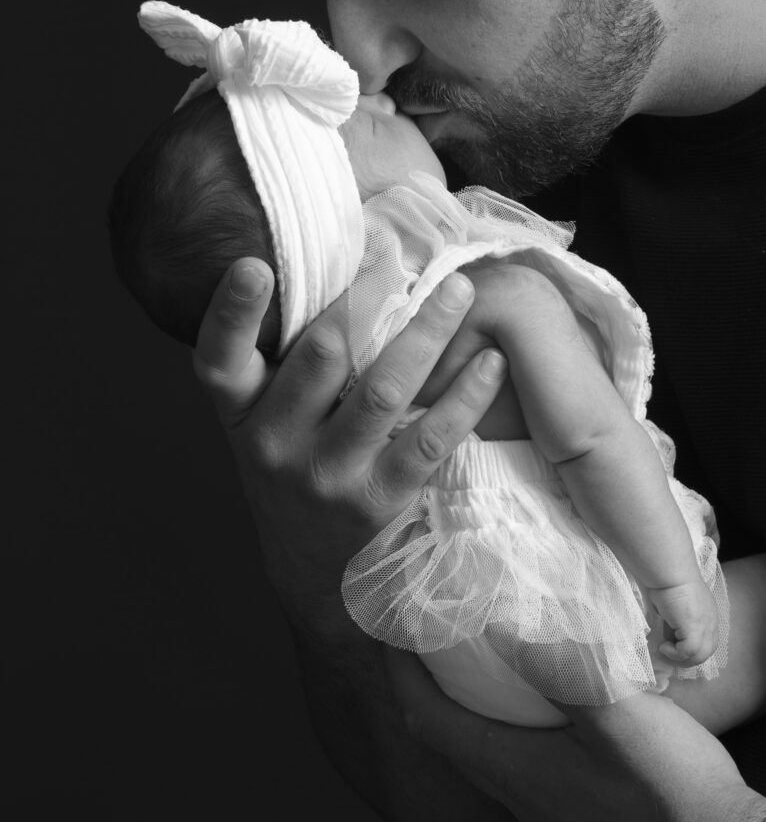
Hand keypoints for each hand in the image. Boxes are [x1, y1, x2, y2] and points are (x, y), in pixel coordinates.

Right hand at [191, 259, 509, 637]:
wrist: (308, 568)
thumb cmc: (292, 460)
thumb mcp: (263, 414)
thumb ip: (283, 352)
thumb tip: (343, 258)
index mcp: (239, 411)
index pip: (219, 357)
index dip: (232, 311)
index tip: (256, 265)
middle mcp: (273, 443)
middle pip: (320, 358)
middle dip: (366, 299)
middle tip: (406, 254)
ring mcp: (327, 475)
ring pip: (383, 391)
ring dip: (427, 334)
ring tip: (460, 290)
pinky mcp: (378, 501)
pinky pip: (429, 440)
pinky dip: (464, 397)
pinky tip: (490, 362)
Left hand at [387, 648, 765, 821]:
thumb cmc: (671, 790)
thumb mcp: (615, 714)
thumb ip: (558, 664)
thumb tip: (500, 617)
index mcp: (513, 772)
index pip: (428, 718)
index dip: (402, 670)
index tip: (394, 621)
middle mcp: (522, 795)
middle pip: (452, 732)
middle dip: (435, 678)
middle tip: (437, 622)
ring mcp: (553, 806)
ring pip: (491, 743)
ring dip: (477, 696)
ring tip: (486, 642)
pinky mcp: (584, 805)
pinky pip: (526, 753)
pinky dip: (516, 713)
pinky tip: (549, 687)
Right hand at [649, 579, 718, 665]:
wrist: (670, 572)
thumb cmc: (668, 582)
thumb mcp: (675, 608)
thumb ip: (676, 623)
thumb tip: (670, 636)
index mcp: (708, 616)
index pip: (707, 643)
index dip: (690, 650)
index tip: (672, 647)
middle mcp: (711, 623)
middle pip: (705, 653)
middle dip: (685, 659)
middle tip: (666, 653)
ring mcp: (705, 627)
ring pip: (698, 656)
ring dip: (678, 658)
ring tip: (663, 649)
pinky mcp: (695, 629)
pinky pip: (687, 653)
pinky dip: (673, 654)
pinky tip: (662, 646)